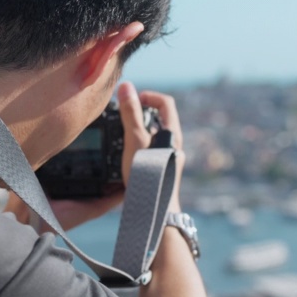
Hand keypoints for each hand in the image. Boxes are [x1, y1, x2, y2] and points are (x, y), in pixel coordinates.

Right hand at [119, 81, 184, 212]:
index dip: (148, 96)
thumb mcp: (135, 139)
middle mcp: (174, 145)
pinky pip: (150, 151)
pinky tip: (126, 157)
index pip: (165, 103)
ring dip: (137, 132)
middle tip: (122, 120)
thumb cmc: (147, 175)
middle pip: (159, 119)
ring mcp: (169, 158)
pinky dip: (137, 148)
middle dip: (139, 115)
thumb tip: (127, 87)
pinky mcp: (161, 170)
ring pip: (153, 136)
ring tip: (122, 139)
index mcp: (172, 133)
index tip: (132, 101)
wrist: (153, 209)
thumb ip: (131, 112)